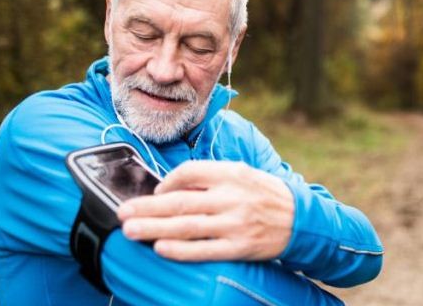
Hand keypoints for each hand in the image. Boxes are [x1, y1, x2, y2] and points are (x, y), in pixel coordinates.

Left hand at [116, 160, 294, 261]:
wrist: (300, 219)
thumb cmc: (264, 195)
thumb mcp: (241, 174)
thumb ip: (210, 177)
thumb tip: (171, 187)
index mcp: (231, 174)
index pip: (190, 172)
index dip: (166, 182)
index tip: (153, 192)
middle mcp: (232, 197)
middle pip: (181, 202)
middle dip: (148, 208)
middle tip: (123, 212)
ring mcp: (235, 223)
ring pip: (187, 226)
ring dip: (155, 228)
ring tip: (131, 231)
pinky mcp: (239, 247)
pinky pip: (204, 249)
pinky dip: (180, 249)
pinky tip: (160, 248)